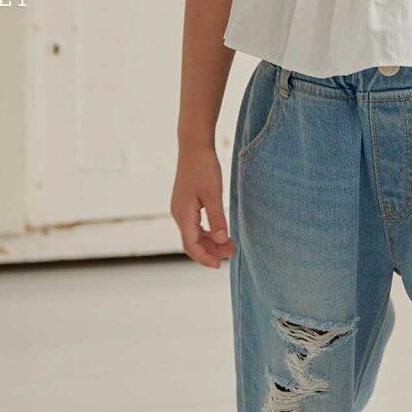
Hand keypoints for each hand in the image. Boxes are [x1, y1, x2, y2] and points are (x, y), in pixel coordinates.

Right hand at [171, 147, 236, 267]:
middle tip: (232, 253)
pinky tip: (220, 232)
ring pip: (193, 234)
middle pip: (192, 243)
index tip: (219, 266)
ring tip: (229, 244)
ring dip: (210, 242)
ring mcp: (180, 208)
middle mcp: (179, 214)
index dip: (205, 258)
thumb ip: (217, 219)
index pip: (191, 245)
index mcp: (183, 214)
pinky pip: (194, 225)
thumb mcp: (213, 194)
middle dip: (210, 251)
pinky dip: (206, 232)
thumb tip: (221, 240)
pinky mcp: (185, 203)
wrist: (193, 146)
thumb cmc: (203, 168)